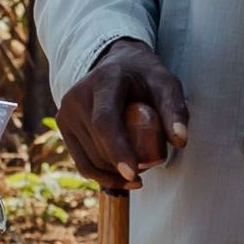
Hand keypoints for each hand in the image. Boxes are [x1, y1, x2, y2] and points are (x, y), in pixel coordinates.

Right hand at [52, 38, 189, 182]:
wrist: (117, 64)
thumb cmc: (145, 76)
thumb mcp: (165, 84)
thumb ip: (175, 109)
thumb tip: (180, 141)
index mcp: (103, 81)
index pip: (104, 122)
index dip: (117, 150)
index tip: (133, 173)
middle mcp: (77, 96)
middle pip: (97, 146)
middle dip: (123, 166)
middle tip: (150, 167)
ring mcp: (66, 112)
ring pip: (89, 159)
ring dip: (114, 173)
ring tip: (138, 170)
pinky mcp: (63, 125)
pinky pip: (81, 162)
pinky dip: (101, 176)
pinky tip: (121, 179)